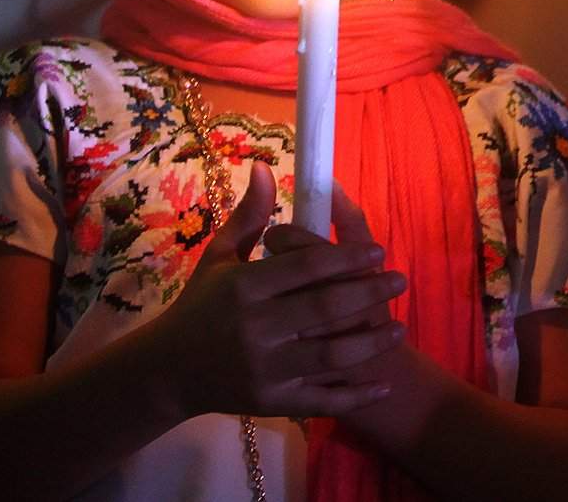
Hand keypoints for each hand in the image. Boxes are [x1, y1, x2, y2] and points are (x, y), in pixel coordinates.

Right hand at [149, 162, 404, 419]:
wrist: (168, 372)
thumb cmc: (201, 306)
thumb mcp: (220, 257)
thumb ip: (250, 216)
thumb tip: (266, 166)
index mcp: (242, 288)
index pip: (304, 267)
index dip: (345, 257)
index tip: (378, 250)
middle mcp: (254, 328)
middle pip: (324, 308)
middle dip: (368, 293)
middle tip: (400, 280)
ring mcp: (263, 369)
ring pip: (330, 356)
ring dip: (371, 343)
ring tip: (399, 326)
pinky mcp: (270, 402)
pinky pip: (320, 399)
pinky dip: (354, 395)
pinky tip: (382, 385)